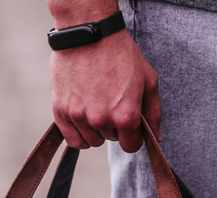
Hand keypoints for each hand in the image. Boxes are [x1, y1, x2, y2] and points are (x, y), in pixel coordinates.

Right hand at [48, 0, 161, 151]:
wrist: (90, 32)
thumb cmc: (120, 53)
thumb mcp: (147, 80)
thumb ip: (153, 113)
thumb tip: (155, 137)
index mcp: (125, 116)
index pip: (131, 146)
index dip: (133, 136)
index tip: (130, 124)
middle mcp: (101, 120)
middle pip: (111, 139)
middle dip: (114, 126)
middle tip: (111, 101)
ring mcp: (79, 116)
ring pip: (91, 141)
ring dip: (96, 129)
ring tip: (96, 104)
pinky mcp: (61, 110)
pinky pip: (72, 139)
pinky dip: (79, 133)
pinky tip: (83, 118)